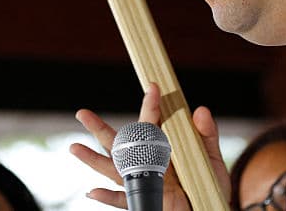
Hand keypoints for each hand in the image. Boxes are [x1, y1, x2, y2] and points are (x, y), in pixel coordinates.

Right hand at [69, 83, 229, 210]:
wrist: (209, 208)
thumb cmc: (209, 185)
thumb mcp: (211, 158)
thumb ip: (207, 135)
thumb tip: (200, 110)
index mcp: (161, 148)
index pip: (151, 124)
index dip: (151, 106)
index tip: (152, 86)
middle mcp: (147, 163)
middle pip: (119, 144)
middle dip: (100, 129)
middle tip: (82, 113)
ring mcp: (143, 182)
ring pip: (113, 170)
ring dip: (93, 160)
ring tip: (74, 147)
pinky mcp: (143, 203)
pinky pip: (121, 201)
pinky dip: (106, 197)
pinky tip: (92, 192)